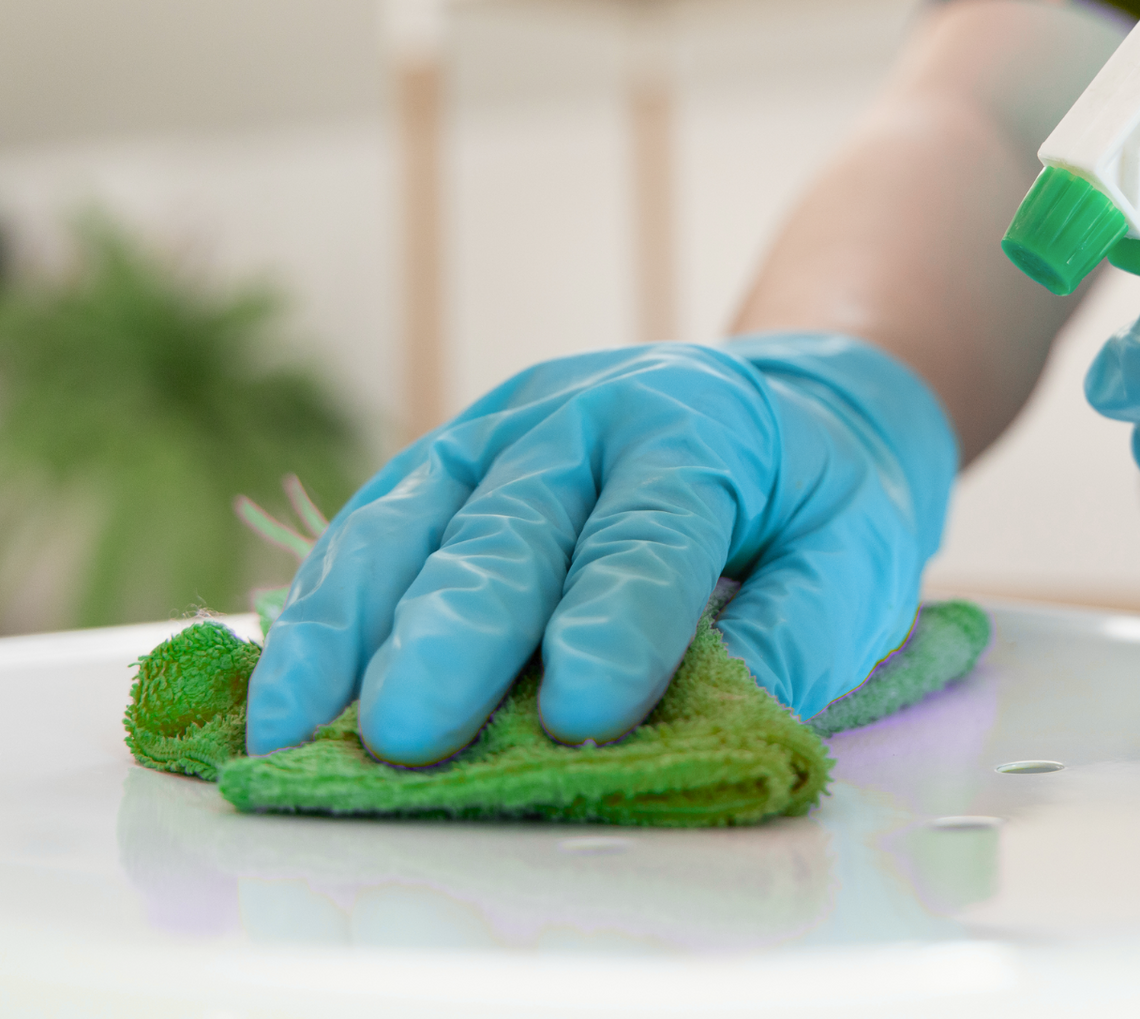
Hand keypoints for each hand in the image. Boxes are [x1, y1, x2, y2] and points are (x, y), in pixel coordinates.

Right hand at [245, 334, 955, 764]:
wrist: (778, 405)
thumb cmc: (816, 498)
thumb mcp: (856, 555)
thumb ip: (800, 631)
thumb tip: (732, 719)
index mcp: (697, 431)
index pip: (652, 533)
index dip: (619, 622)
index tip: (585, 714)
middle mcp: (581, 416)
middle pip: (511, 527)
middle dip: (457, 634)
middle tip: (411, 733)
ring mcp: (497, 433)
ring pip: (411, 520)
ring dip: (350, 626)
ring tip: (296, 725)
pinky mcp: (444, 466)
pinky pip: (370, 530)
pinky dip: (321, 609)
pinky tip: (283, 686)